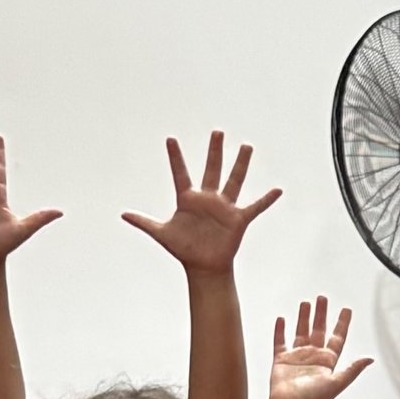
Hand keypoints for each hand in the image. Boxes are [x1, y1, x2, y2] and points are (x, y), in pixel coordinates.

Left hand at [122, 129, 280, 280]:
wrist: (203, 266)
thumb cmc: (183, 248)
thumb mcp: (161, 234)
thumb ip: (144, 222)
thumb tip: (122, 214)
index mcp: (188, 199)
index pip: (180, 173)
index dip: (174, 157)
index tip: (170, 139)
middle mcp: (207, 198)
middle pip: (211, 169)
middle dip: (214, 151)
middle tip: (217, 132)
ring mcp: (224, 207)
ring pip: (234, 181)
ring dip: (240, 164)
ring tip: (246, 146)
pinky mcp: (238, 219)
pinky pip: (255, 207)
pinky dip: (266, 200)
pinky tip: (277, 190)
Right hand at [267, 297, 372, 398]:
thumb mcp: (337, 382)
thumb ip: (353, 369)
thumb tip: (370, 359)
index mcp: (328, 361)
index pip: (337, 337)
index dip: (342, 323)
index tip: (346, 310)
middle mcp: (314, 357)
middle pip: (319, 329)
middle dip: (321, 313)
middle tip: (322, 298)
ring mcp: (297, 357)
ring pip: (301, 331)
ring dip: (303, 317)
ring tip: (306, 303)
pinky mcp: (281, 360)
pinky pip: (280, 341)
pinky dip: (280, 330)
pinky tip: (282, 319)